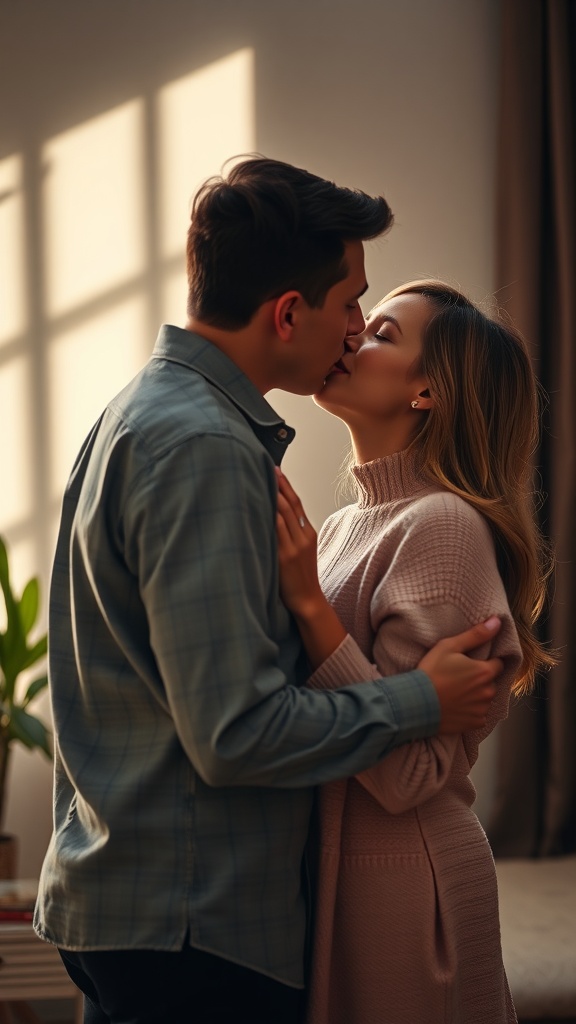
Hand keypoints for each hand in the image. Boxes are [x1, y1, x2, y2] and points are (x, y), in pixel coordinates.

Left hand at [276, 469, 346, 666]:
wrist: (308, 601)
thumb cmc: (300, 577)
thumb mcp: (302, 552)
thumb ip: (292, 534)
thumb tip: (274, 517)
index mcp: (309, 533)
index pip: (297, 503)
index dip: (286, 485)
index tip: (276, 469)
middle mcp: (303, 537)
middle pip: (290, 504)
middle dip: (277, 484)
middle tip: (265, 465)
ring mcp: (294, 547)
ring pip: (283, 514)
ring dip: (271, 495)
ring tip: (260, 478)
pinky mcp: (284, 557)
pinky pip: (275, 533)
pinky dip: (267, 517)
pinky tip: (258, 505)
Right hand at [418, 618, 501, 732]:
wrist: (415, 703)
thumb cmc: (431, 672)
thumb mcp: (449, 646)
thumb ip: (476, 635)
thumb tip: (497, 621)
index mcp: (484, 672)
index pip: (498, 663)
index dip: (486, 661)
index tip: (471, 663)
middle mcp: (488, 692)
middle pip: (491, 682)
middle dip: (480, 679)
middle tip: (459, 677)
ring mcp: (482, 710)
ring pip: (485, 699)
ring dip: (476, 695)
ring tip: (455, 692)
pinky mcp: (475, 724)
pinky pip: (479, 715)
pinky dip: (470, 711)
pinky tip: (456, 706)